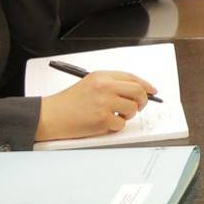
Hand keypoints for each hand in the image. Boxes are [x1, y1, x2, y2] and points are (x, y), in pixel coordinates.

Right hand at [36, 69, 154, 139]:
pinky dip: (116, 127)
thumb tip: (137, 90)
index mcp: (102, 76)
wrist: (50, 116)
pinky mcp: (102, 120)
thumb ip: (112, 84)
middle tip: (139, 106)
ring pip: (132, 109)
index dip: (146, 85)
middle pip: (138, 92)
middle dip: (143, 101)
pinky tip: (103, 123)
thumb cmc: (68, 102)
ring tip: (114, 116)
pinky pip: (121, 125)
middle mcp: (105, 87)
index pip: (132, 78)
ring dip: (128, 115)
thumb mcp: (89, 84)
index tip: (152, 91)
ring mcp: (104, 103)